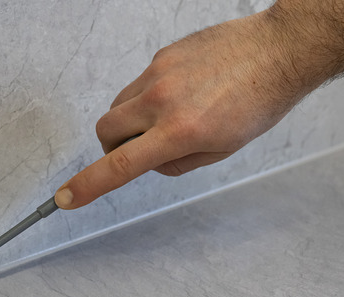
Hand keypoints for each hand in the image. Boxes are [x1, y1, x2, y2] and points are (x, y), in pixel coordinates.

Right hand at [54, 11, 311, 209]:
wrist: (279, 50)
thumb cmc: (259, 102)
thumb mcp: (222, 150)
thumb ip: (178, 164)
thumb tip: (150, 163)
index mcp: (180, 132)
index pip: (119, 165)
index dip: (87, 185)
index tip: (65, 197)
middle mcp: (162, 101)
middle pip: (105, 130)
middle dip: (111, 146)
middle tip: (140, 148)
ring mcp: (159, 73)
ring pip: (119, 105)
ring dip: (130, 121)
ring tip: (169, 118)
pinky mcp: (163, 55)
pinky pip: (139, 84)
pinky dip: (149, 98)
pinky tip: (183, 93)